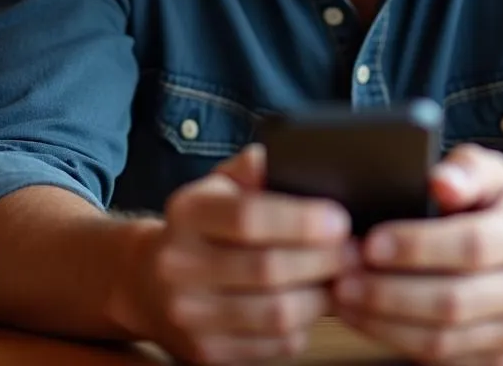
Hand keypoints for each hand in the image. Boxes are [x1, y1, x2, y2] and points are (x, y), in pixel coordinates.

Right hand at [115, 144, 356, 363]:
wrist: (147, 282)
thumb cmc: (201, 226)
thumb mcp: (219, 184)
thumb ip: (254, 168)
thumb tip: (290, 156)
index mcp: (187, 214)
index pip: (248, 218)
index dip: (301, 220)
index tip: (340, 218)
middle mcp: (180, 267)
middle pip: (268, 270)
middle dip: (324, 260)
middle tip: (355, 249)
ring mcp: (191, 317)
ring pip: (277, 314)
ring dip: (323, 295)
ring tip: (344, 276)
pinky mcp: (207, 355)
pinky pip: (275, 346)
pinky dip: (307, 325)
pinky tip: (316, 302)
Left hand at [333, 144, 502, 365]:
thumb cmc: (500, 212)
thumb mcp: (492, 175)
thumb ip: (467, 169)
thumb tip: (440, 182)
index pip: (472, 245)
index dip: (418, 247)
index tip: (372, 242)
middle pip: (453, 301)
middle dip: (389, 291)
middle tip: (343, 275)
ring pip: (442, 340)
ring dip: (384, 322)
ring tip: (343, 297)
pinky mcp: (496, 365)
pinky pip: (439, 361)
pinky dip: (393, 340)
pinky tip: (363, 317)